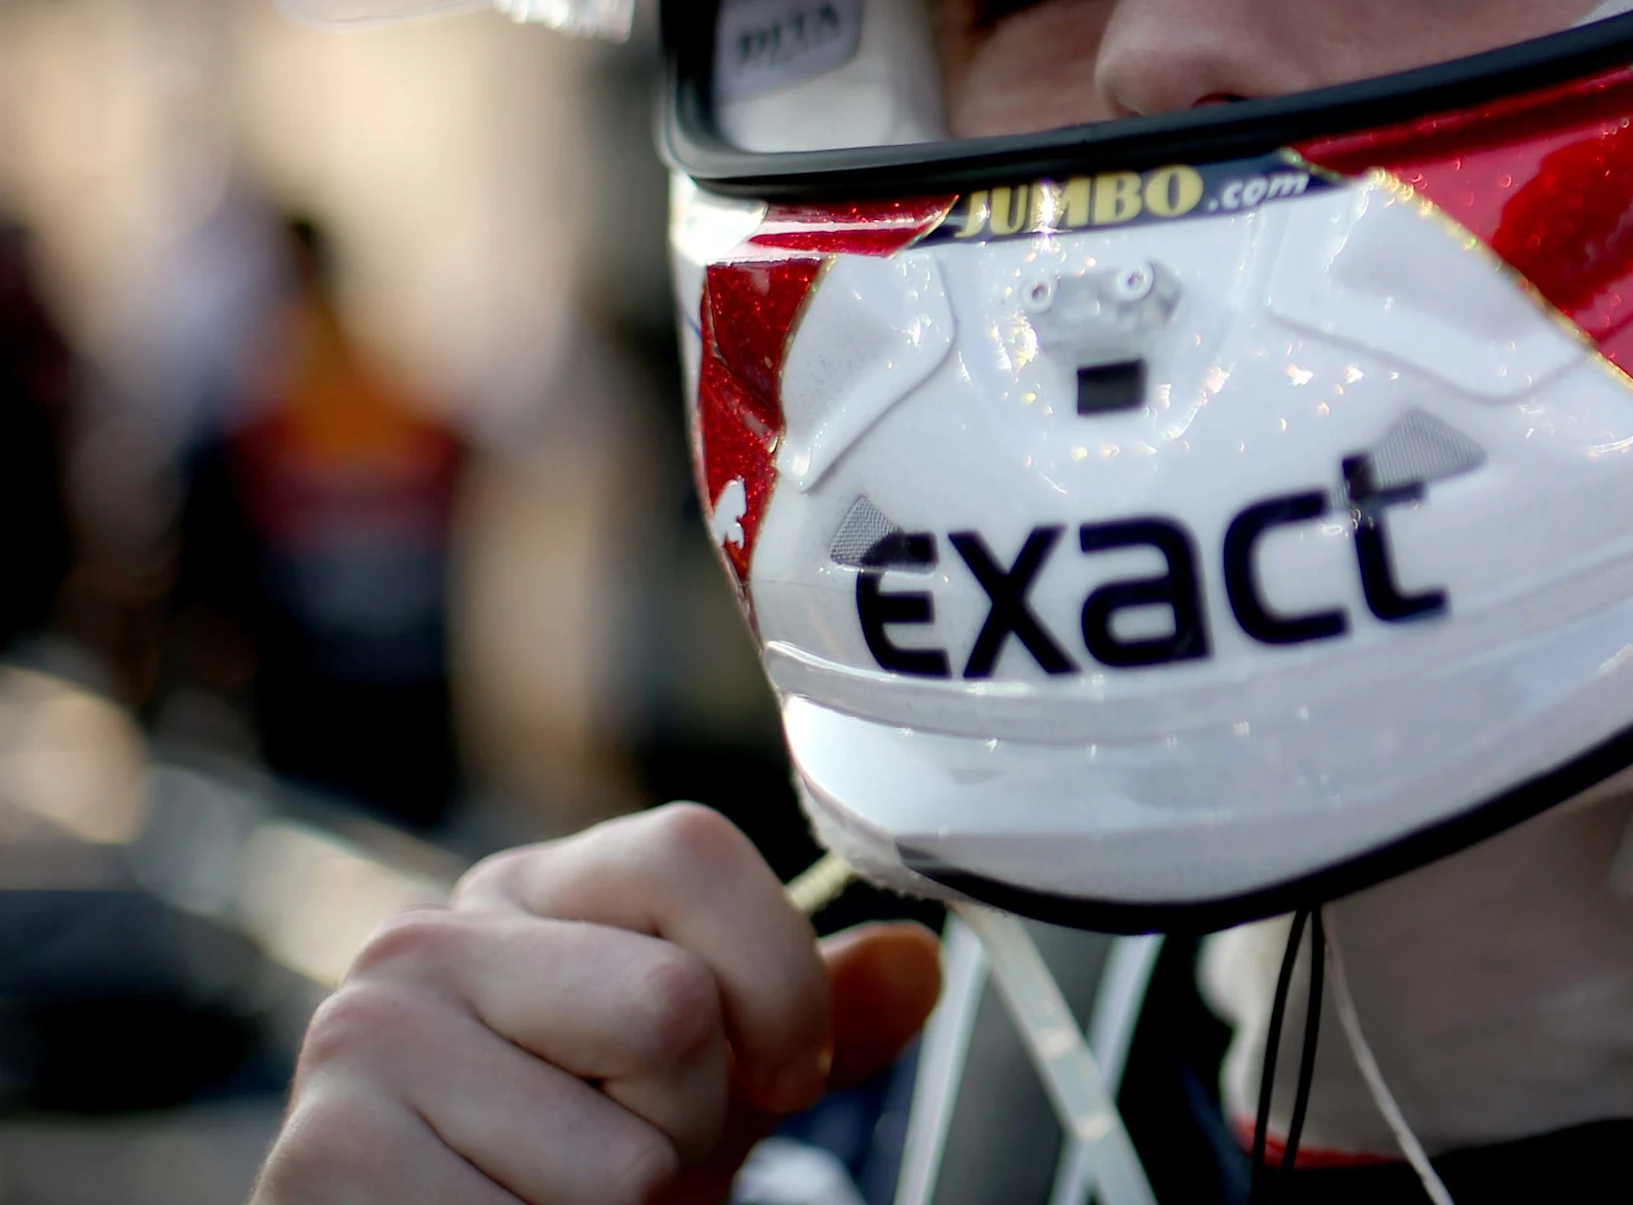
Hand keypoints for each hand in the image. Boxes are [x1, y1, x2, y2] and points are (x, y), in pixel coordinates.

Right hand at [255, 805, 942, 1204]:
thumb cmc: (568, 1170)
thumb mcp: (706, 1083)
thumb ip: (808, 1016)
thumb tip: (918, 963)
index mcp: (526, 894)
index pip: (689, 851)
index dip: (778, 978)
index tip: (785, 1071)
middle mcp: (425, 942)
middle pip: (671, 1006)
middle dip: (690, 1120)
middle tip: (624, 1154)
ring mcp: (362, 1042)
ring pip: (622, 1156)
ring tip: (554, 1198)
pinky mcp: (325, 1157)